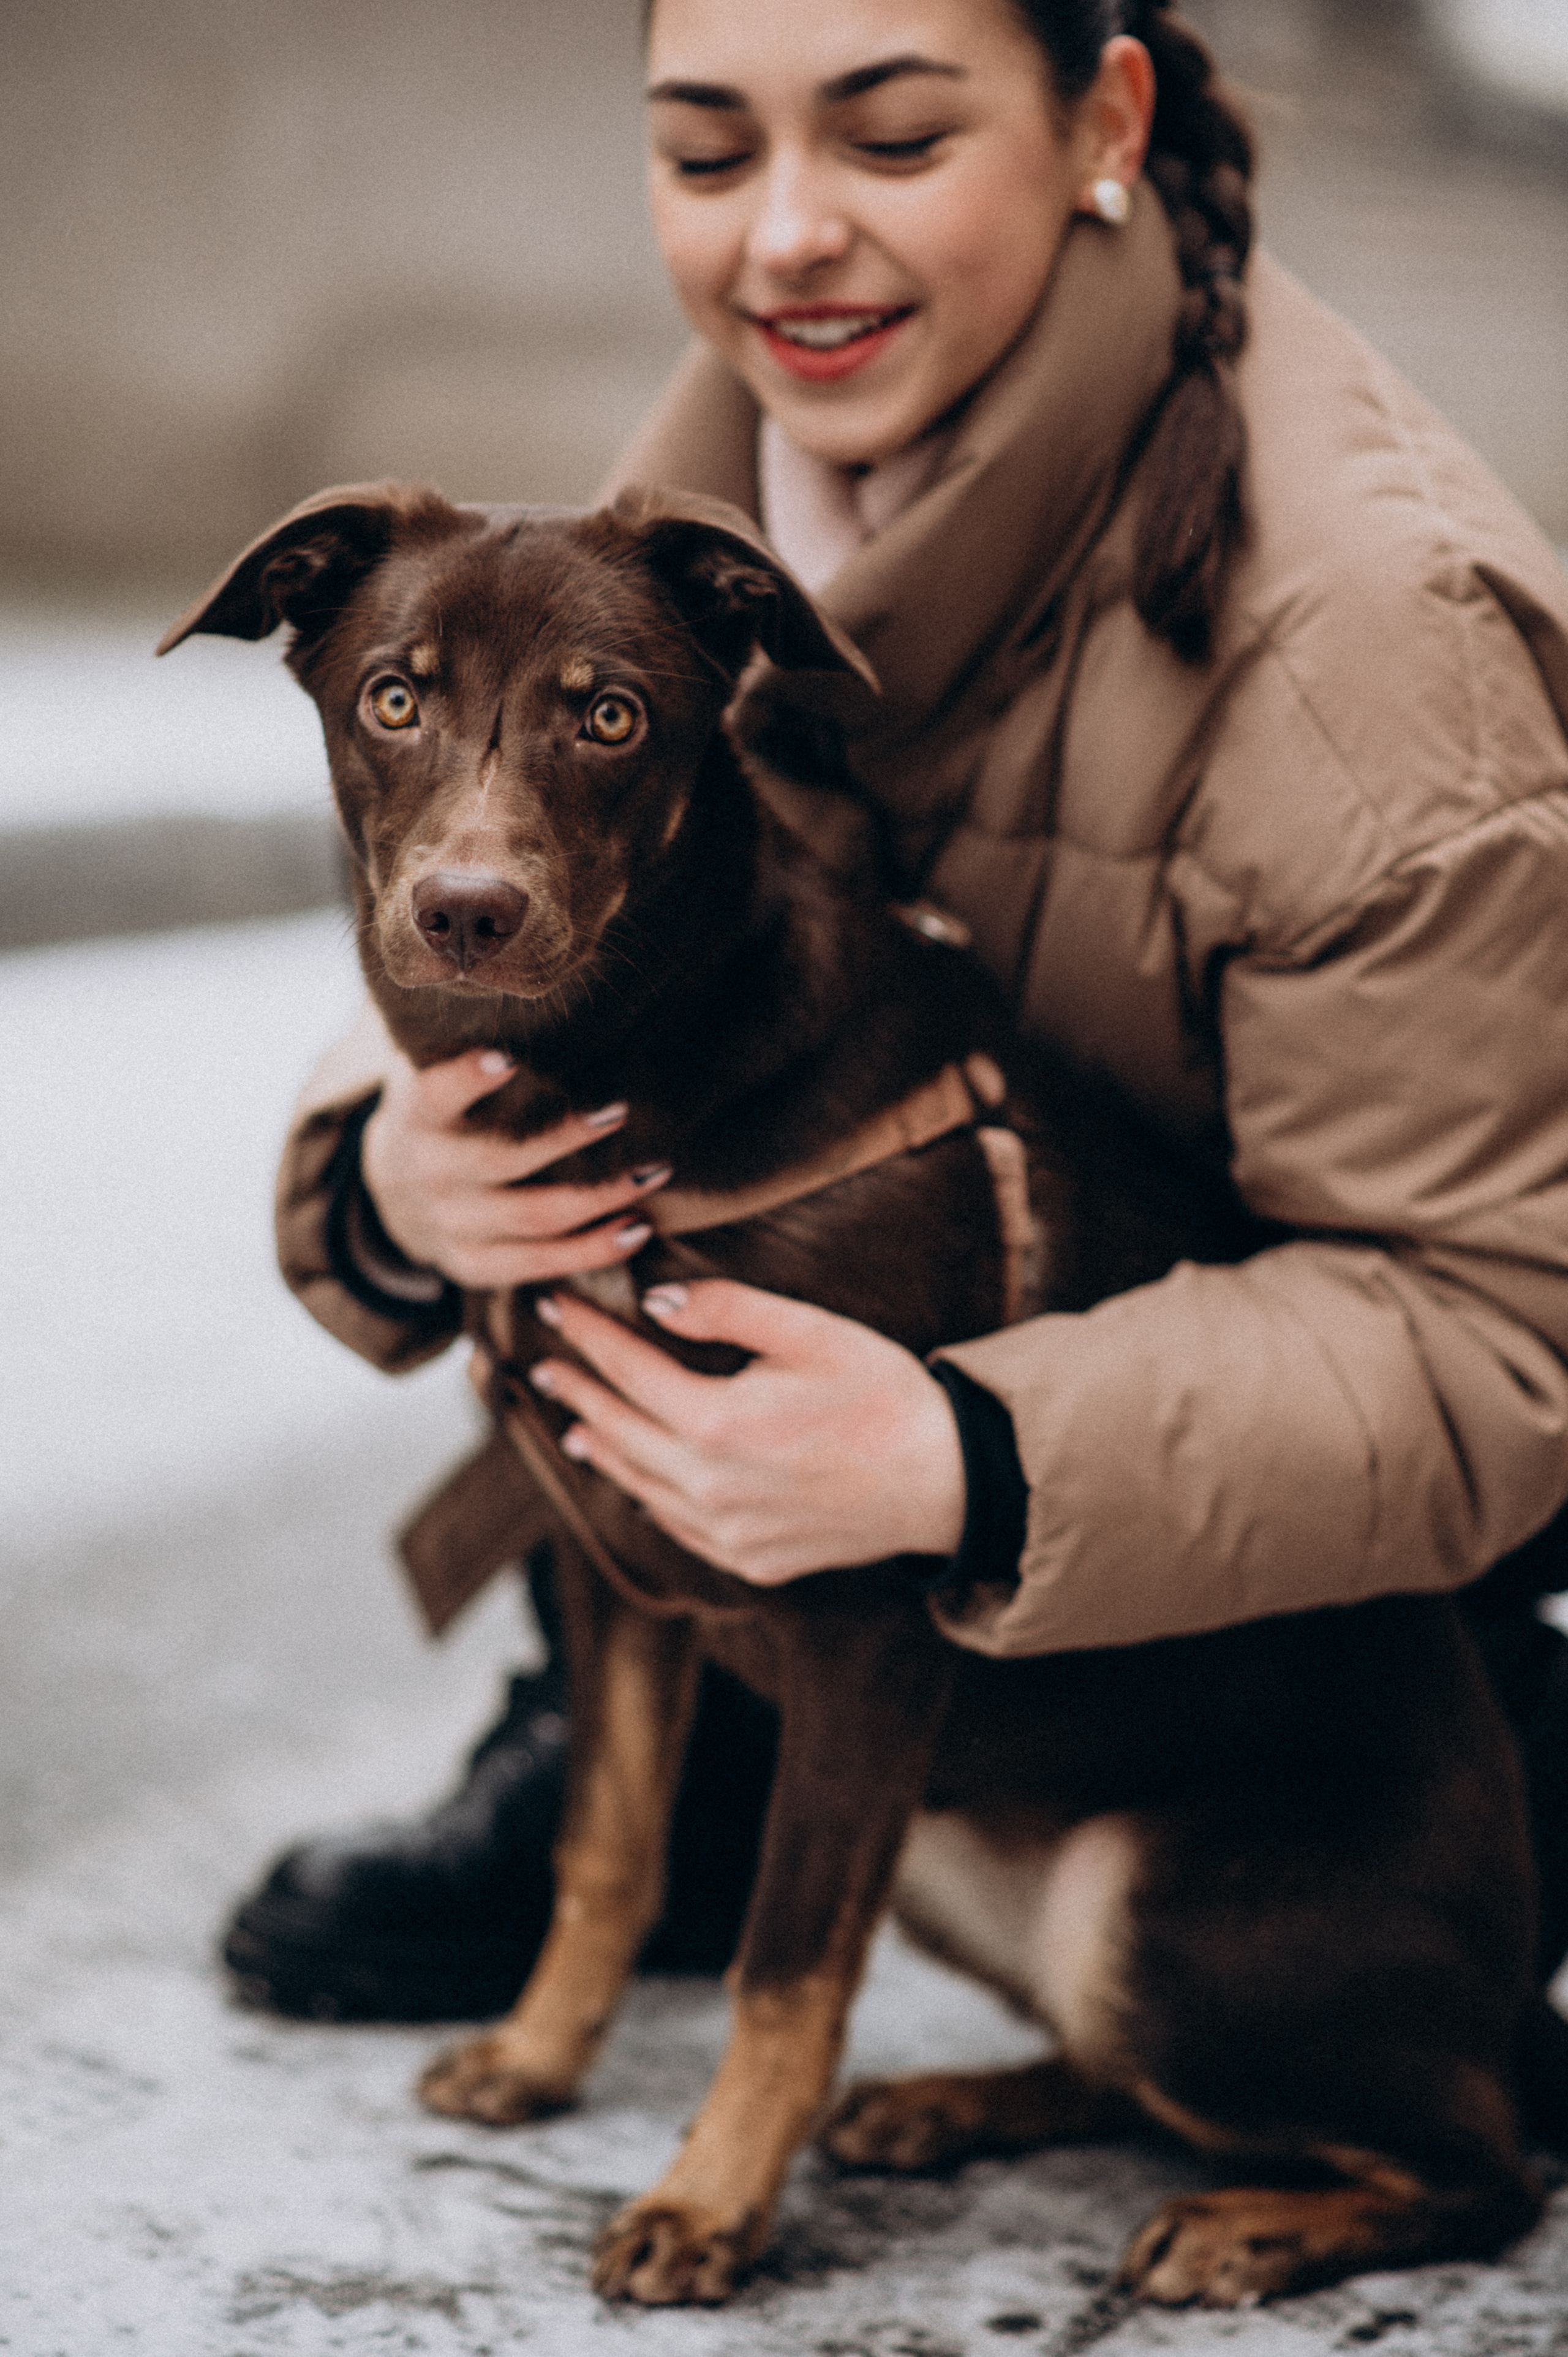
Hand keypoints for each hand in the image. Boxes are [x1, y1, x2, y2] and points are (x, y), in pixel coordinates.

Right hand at [360, 1048, 669, 1289]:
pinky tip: (638, 1229)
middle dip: (565, 1137)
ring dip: (599, 1196)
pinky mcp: (475, 1265)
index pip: (435, 1094)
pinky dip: (592, 1251)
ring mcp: (451, 1225)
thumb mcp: (436, 1068)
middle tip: (622, 1109)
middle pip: (501, 1159)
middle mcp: (427, 1174)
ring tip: (654, 1171)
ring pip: (533, 1217)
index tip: (505, 1056)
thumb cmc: (444, 1111)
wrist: (396, 1194)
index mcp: (416, 1116)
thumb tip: (524, 969)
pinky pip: (540, 1263)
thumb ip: (466, 1035)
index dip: (466, 1078)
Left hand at [525, 1279, 966, 1580]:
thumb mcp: (811, 1332)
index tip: (555, 1305)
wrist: (948, 1482)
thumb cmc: (886, 1396)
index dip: (588, 1333)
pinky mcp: (752, 1560)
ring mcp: (727, 1532)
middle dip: (577, 1391)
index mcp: (718, 1423)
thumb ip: (729, 1311)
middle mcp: (709, 1487)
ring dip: (601, 1448)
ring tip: (573, 1422)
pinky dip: (646, 1496)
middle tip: (542, 1365)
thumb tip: (655, 1302)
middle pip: (619, 1430)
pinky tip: (638, 1482)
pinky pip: (677, 1527)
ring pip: (639, 1485)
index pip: (629, 1369)